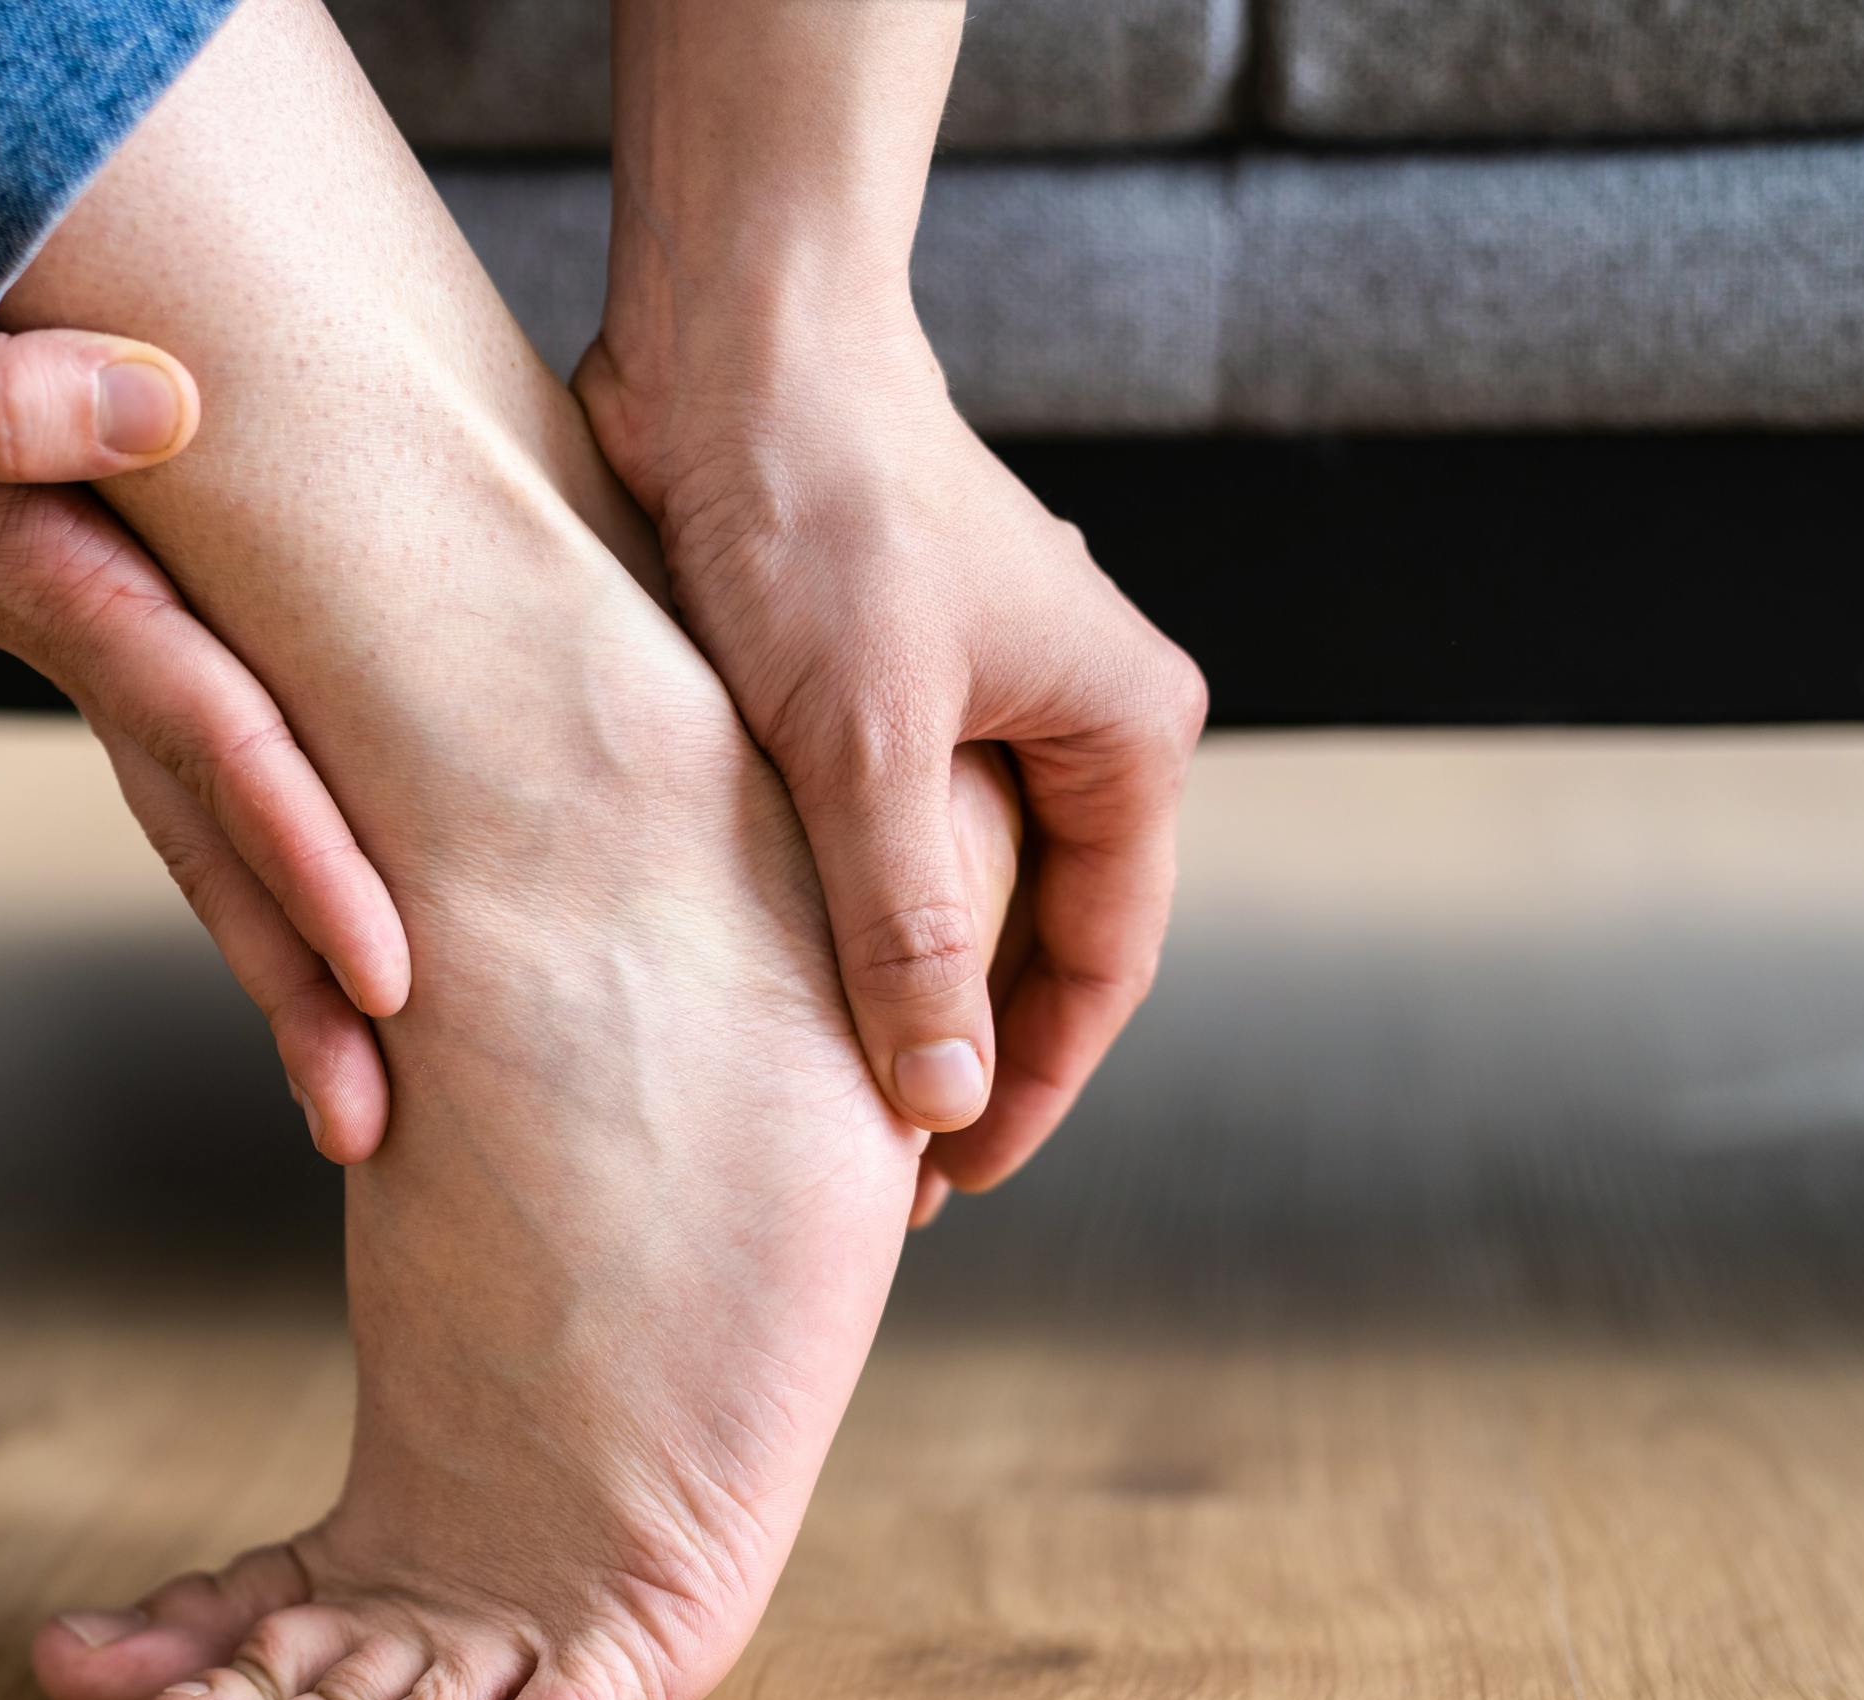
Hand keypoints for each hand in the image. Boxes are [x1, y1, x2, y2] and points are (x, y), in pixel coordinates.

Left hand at [578, 315, 1205, 1200]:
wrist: (735, 349)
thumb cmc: (815, 518)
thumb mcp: (863, 746)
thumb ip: (907, 929)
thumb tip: (950, 1101)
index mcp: (1128, 728)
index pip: (1102, 962)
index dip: (1027, 1088)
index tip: (941, 1187)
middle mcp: (1078, 715)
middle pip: (1038, 935)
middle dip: (964, 1058)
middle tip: (874, 1178)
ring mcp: (986, 695)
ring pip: (958, 891)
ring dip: (899, 993)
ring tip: (821, 1105)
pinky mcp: (889, 678)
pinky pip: (888, 835)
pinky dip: (844, 917)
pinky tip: (773, 991)